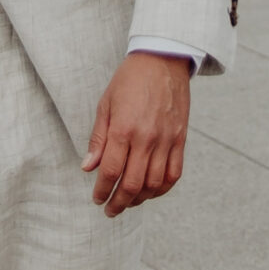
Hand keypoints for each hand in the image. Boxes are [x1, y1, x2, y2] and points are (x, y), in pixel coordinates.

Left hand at [83, 53, 189, 213]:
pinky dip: (162, 190)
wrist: (162, 60)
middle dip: (118, 203)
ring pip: (154, 185)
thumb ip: (98, 139)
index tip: (96, 199)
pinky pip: (174, 174)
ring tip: (127, 202)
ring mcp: (166, 141)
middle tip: (109, 210)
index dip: (102, 190)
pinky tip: (151, 192)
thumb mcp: (105, 104)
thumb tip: (88, 168)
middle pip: (132, 184)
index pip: (110, 171)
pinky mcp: (180, 140)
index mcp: (123, 128)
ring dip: (139, 200)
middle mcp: (146, 138)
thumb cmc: (129, 80)